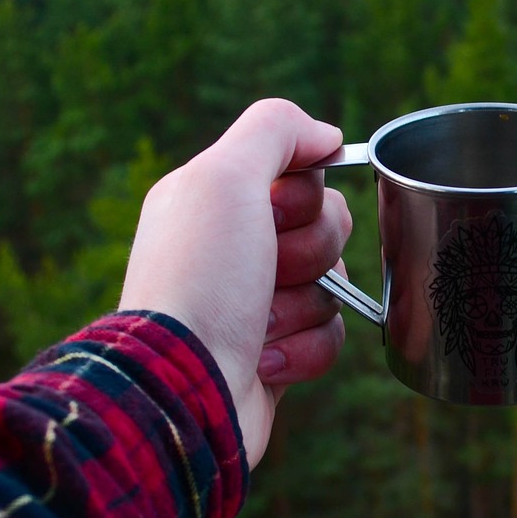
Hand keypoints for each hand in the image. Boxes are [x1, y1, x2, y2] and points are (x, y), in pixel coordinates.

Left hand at [119, 99, 351, 465]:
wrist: (185, 388)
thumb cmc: (199, 279)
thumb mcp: (224, 176)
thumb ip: (275, 129)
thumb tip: (326, 135)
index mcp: (213, 199)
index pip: (299, 171)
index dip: (302, 193)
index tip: (274, 211)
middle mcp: (232, 246)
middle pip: (326, 224)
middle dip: (310, 250)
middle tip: (269, 270)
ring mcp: (253, 303)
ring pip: (331, 282)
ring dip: (303, 304)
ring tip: (258, 325)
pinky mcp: (274, 354)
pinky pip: (330, 335)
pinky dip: (305, 349)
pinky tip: (263, 360)